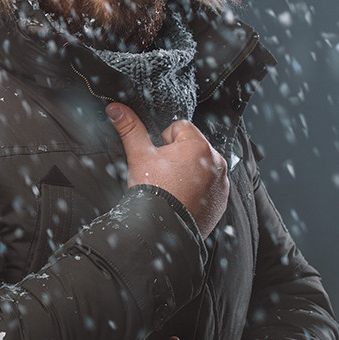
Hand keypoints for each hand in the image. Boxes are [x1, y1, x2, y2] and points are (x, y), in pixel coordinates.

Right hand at [106, 103, 228, 235]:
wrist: (161, 231)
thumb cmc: (153, 193)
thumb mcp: (139, 156)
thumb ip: (130, 129)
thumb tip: (116, 108)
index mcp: (198, 146)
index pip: (180, 127)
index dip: (164, 140)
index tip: (159, 158)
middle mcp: (216, 161)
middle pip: (193, 145)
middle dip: (178, 155)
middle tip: (165, 174)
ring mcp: (221, 182)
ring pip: (202, 165)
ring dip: (190, 171)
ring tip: (173, 187)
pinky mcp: (222, 199)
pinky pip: (211, 185)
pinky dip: (199, 188)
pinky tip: (184, 197)